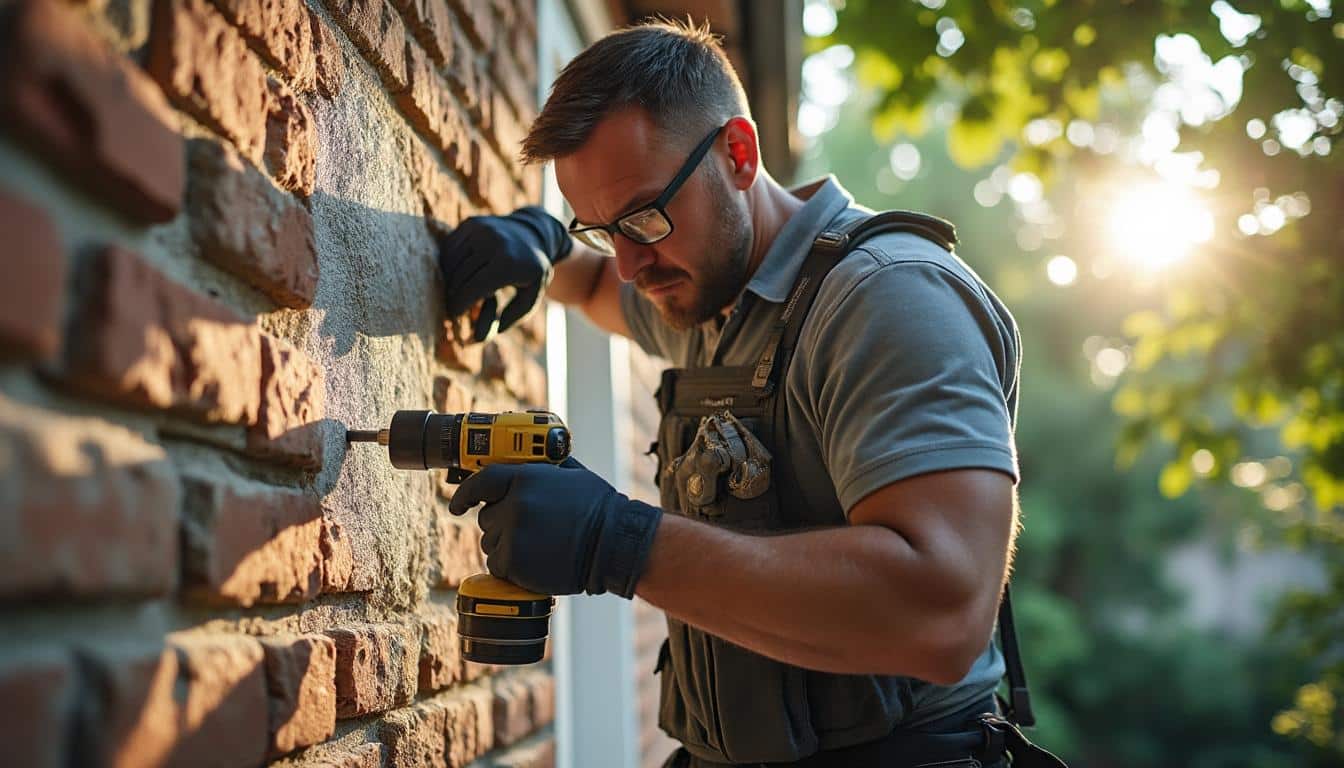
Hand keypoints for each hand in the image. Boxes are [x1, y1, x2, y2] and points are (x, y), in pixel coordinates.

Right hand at [437, 206, 572, 341]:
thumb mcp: (530, 298)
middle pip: (459, 276)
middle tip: (449, 307)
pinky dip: (447, 263)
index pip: (473, 288)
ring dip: (447, 279)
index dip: (459, 304)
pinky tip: (453, 274)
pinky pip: (450, 247)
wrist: (533, 235)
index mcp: (508, 263)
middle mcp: (493, 243)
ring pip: (451, 261)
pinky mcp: (471, 223)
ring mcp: (481, 230)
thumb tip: (480, 338)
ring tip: (453, 292)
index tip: (453, 315)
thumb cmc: (530, 273)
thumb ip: (509, 318)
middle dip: (452, 294)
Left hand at [448, 458, 661, 597]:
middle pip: (486, 516)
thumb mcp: (571, 474)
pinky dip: (511, 567)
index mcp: (526, 477)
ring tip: (538, 546)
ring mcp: (512, 534)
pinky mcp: (513, 562)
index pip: (482, 481)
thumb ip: (542, 468)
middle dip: (502, 522)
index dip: (465, 494)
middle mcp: (514, 504)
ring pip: (490, 542)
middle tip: (531, 529)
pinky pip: (496, 564)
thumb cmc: (598, 509)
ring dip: (507, 545)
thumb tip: (529, 459)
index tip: (457, 504)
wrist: (613, 544)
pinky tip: (534, 562)